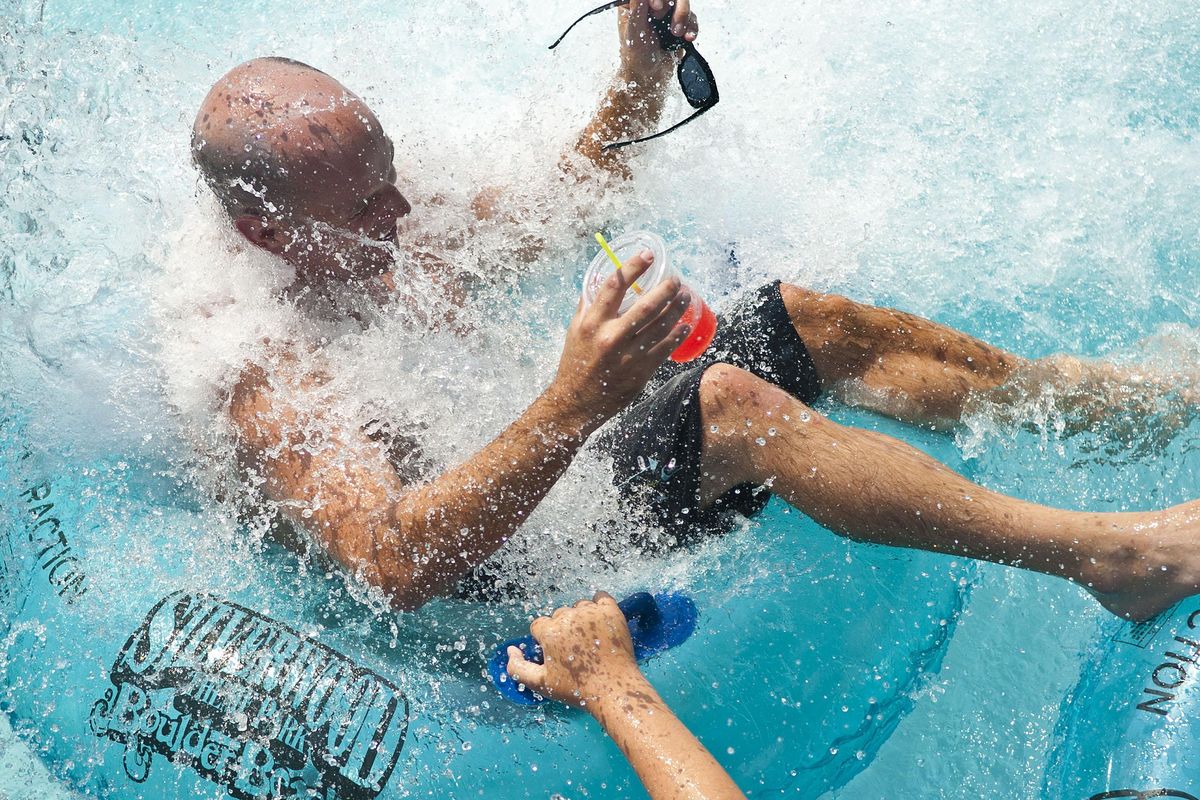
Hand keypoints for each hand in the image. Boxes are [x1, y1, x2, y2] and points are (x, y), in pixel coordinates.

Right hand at [506, 591, 644, 708]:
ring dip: (580, 618)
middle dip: (563, 629)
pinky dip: (599, 606)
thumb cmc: (576, 689)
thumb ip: (518, 668)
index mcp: (550, 631)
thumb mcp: (541, 684)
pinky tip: (599, 621)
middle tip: (575, 650)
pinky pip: (601, 597)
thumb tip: (510, 650)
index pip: (540, 625)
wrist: (613, 690)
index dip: (546, 640)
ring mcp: (591, 613)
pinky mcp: (611, 612)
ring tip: (589, 640)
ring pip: (578, 607)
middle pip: (559, 615)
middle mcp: (569, 617)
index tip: (557, 653)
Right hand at [550, 249, 690, 421]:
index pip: (615, 285)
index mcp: (592, 322)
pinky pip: (665, 349)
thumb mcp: (575, 330)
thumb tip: (599, 280)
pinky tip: (685, 324)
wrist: (577, 402)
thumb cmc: (575, 363)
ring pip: (661, 326)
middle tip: (676, 279)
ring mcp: (628, 355)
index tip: (648, 255)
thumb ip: (588, 306)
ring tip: (686, 296)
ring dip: (677, 308)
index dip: (634, 266)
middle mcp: (611, 336)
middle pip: (646, 305)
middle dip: (666, 288)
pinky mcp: (640, 371)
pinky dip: (677, 334)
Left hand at [618, 0, 698, 77]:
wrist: (651, 77)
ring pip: (682, 3)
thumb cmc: (637, 58)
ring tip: (676, 34)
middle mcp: (651, 6)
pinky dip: (691, 26)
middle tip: (666, 22)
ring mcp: (666, 14)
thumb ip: (638, 11)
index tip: (656, 7)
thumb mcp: (634, 34)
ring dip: (683, 17)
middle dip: (673, 7)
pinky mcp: (679, 24)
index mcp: (634, 5)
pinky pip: (691, 17)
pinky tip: (687, 37)